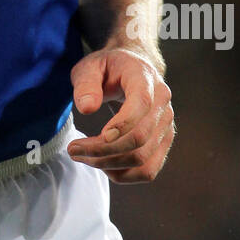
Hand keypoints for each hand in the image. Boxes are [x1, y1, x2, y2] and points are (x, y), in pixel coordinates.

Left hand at [67, 47, 174, 182]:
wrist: (133, 68)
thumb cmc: (109, 68)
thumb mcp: (90, 66)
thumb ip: (86, 83)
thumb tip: (87, 108)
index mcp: (145, 78)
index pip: (141, 104)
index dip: (122, 124)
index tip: (98, 136)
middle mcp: (162, 104)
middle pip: (140, 138)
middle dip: (103, 151)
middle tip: (73, 149)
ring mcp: (166, 125)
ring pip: (143, 159)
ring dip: (109, 165)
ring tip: (82, 157)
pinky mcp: (163, 142)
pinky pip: (148, 170)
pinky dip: (123, 174)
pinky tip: (101, 164)